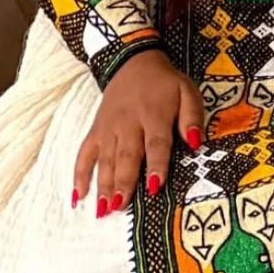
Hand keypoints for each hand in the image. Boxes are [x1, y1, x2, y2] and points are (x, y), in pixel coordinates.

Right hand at [72, 49, 204, 217]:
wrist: (134, 62)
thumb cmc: (165, 84)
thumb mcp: (187, 91)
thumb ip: (192, 117)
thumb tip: (196, 143)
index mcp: (155, 114)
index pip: (156, 143)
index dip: (156, 165)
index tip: (154, 188)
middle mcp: (129, 122)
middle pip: (126, 155)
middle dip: (123, 181)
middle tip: (120, 206)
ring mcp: (109, 127)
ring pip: (105, 158)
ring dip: (103, 184)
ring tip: (102, 210)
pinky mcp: (96, 129)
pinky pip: (84, 152)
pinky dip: (79, 174)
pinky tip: (77, 196)